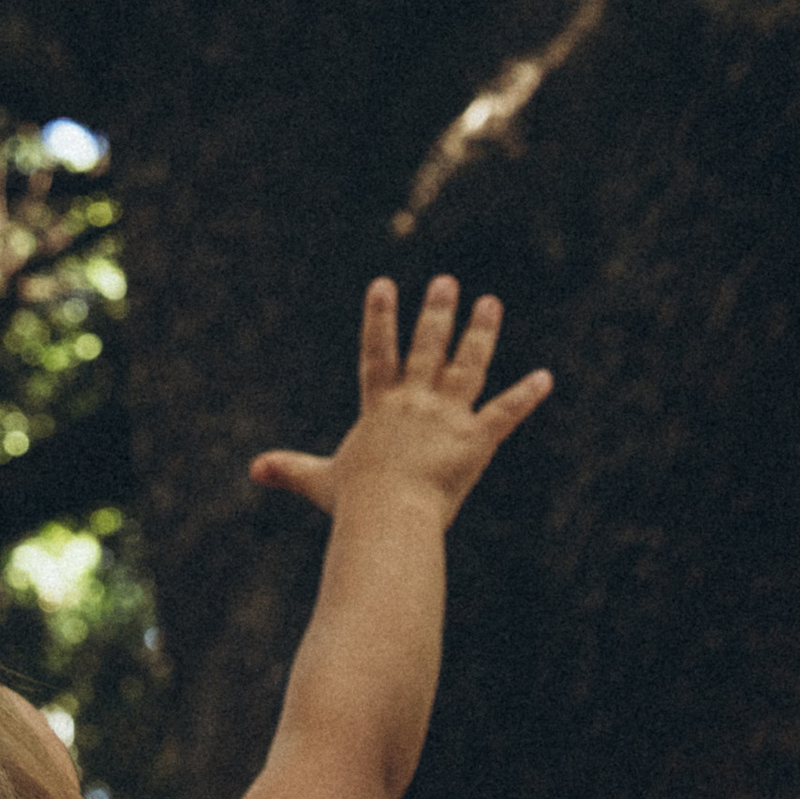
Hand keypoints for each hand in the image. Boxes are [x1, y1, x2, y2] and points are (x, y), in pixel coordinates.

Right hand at [249, 276, 550, 526]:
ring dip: (480, 332)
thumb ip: (290, 470)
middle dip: (437, 312)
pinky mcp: (476, 440)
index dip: (379, 318)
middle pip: (427, 347)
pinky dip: (526, 396)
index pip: (377, 353)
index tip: (382, 284)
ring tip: (490, 303)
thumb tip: (254, 470)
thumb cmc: (354, 503)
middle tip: (446, 281)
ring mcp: (447, 417)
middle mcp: (415, 402)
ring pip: (467, 366)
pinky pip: (504, 412)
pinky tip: (545, 378)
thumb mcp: (319, 481)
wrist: (389, 516)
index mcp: (380, 407)